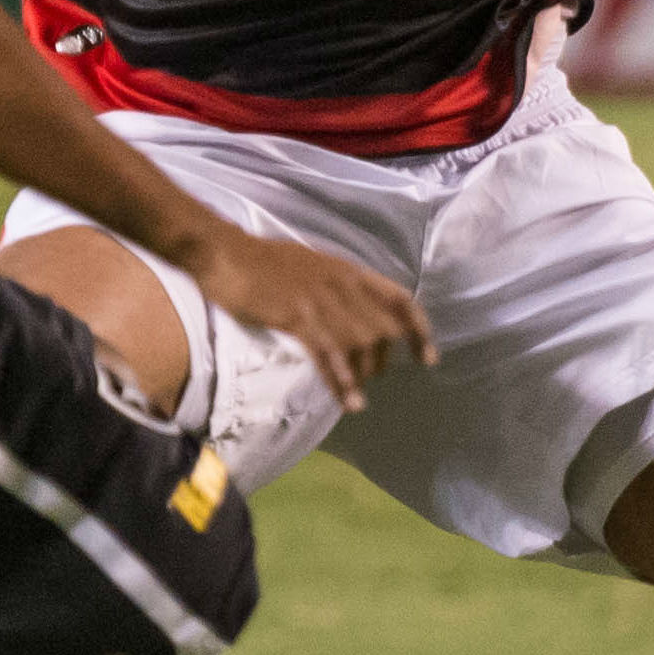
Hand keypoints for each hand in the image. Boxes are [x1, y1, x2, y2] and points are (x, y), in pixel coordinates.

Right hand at [180, 226, 435, 412]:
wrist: (224, 252)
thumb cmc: (262, 261)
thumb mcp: (311, 265)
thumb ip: (336, 285)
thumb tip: (351, 311)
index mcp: (348, 269)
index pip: (399, 299)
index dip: (419, 330)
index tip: (429, 358)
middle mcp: (343, 283)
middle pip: (384, 329)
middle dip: (383, 359)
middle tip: (370, 377)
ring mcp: (321, 299)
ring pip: (361, 344)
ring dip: (362, 375)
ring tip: (356, 395)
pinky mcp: (297, 315)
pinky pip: (329, 354)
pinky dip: (342, 381)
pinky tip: (349, 402)